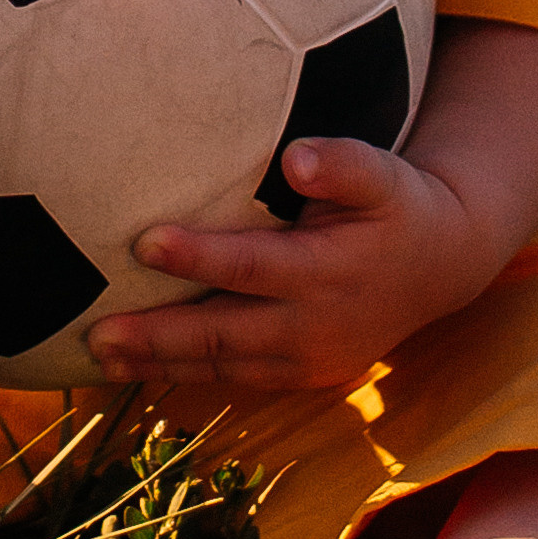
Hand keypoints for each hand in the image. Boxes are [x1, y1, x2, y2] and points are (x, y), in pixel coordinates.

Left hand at [85, 135, 526, 399]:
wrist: (441, 266)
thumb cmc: (398, 207)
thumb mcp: (384, 176)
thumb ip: (344, 163)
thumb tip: (296, 158)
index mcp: (328, 271)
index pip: (252, 267)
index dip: (198, 256)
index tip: (143, 242)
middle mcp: (314, 327)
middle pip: (224, 334)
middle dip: (157, 337)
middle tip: (96, 334)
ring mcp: (308, 361)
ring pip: (222, 367)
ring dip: (160, 366)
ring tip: (100, 359)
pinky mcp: (302, 376)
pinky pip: (235, 380)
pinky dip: (187, 376)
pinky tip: (141, 370)